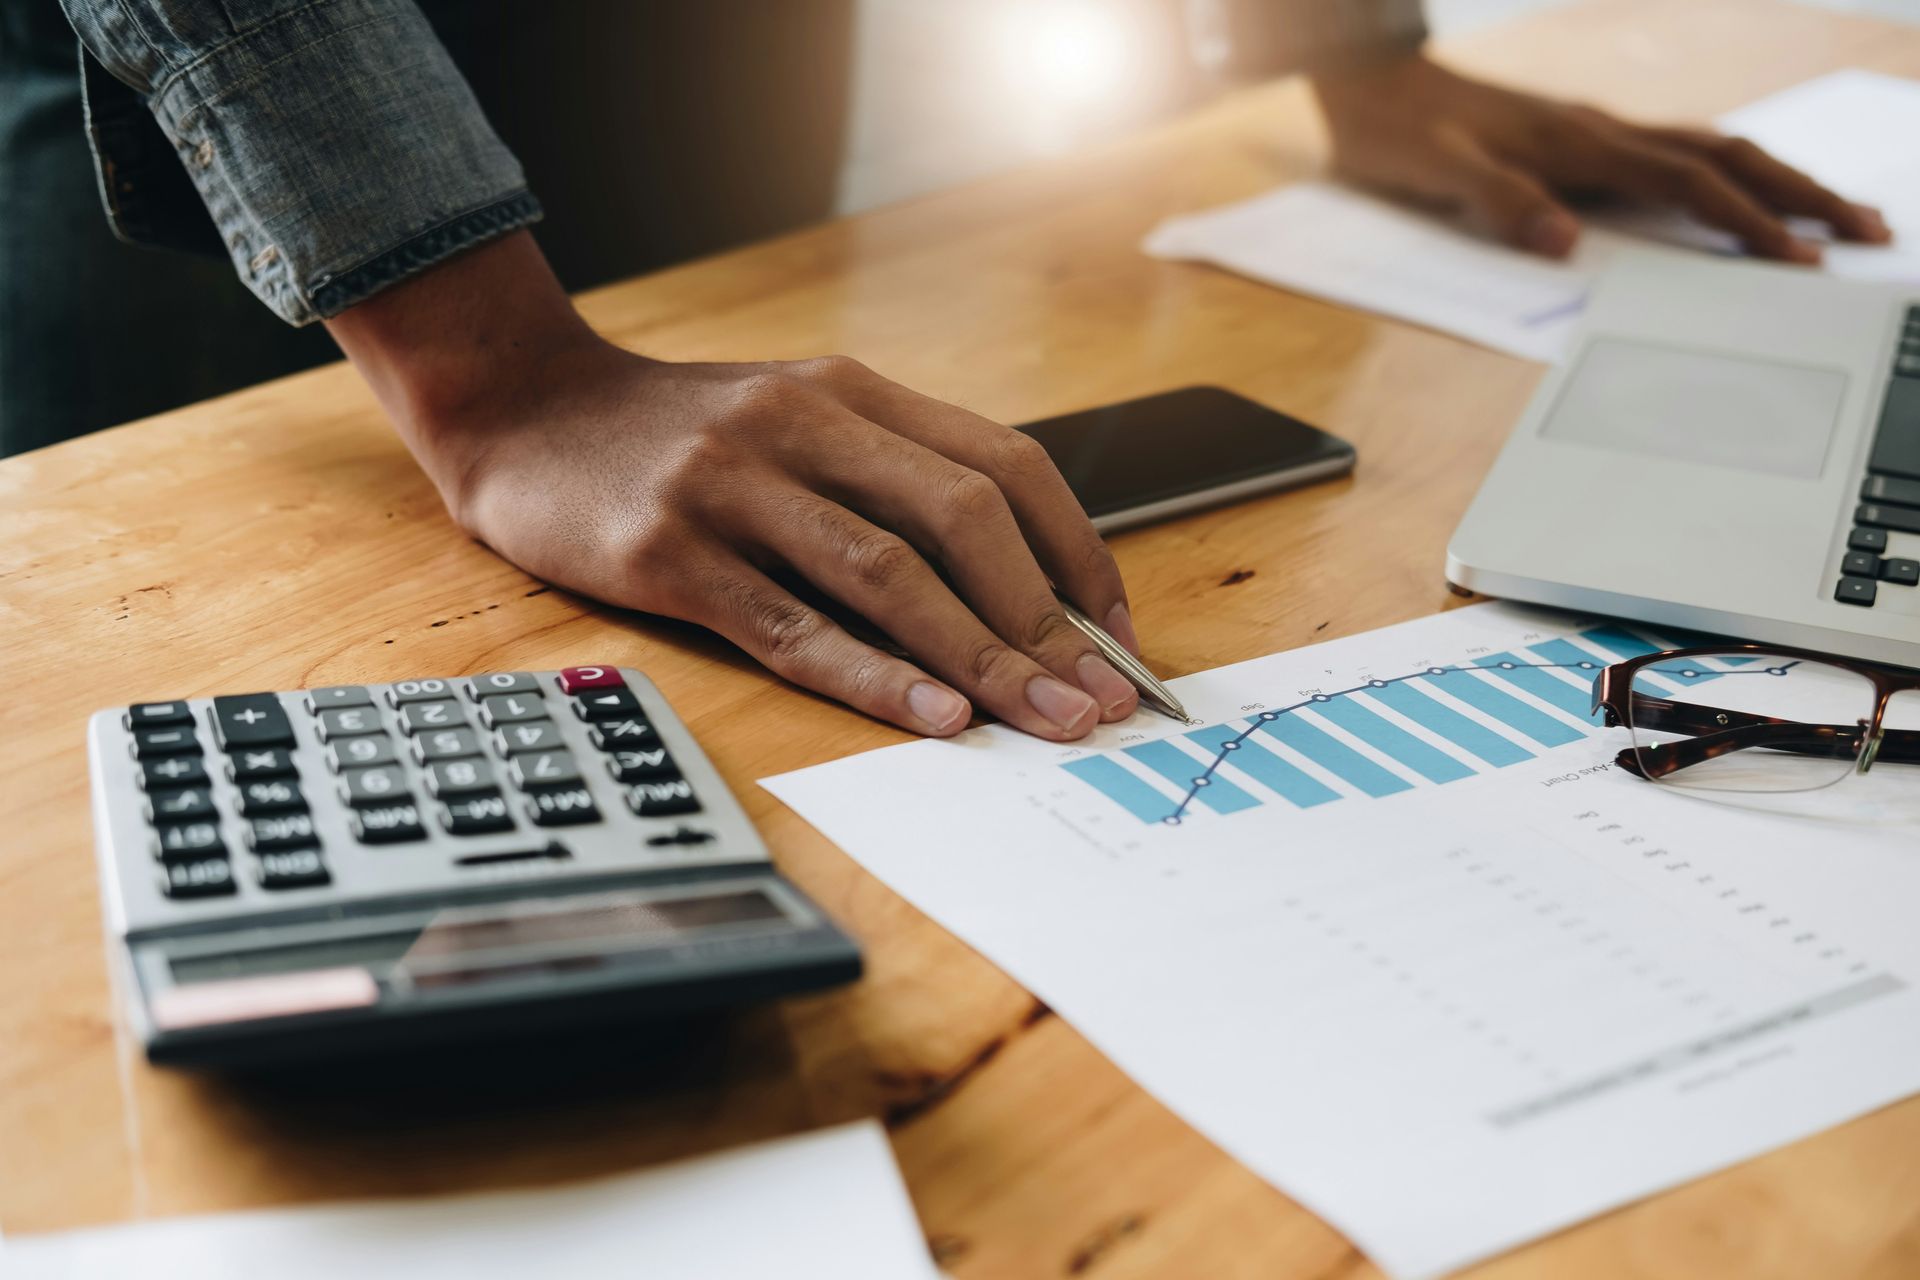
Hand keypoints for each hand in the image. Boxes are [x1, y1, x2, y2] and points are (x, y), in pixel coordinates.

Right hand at [328, 234, 1138, 740]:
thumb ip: (887, 481)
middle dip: (1049, 619)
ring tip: (1049, 721)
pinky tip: (933, 717)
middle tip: (1104, 700)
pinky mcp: (670, 551)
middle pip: (964, 519)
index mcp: (851, 393)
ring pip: (890, 575)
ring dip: (986, 656)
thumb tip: (1010, 594)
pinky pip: (791, 625)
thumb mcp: (794, 421)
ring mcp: (735, 486)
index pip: (1004, 465)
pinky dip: (873, 676)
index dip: (1078, 553)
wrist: (523, 407)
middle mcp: (805, 425)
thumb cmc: (677, 435)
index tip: (1120, 633)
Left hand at [1309, 54, 1890, 262]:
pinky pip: (1677, 153)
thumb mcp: (1436, 173)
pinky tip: (1742, 194)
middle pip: (1729, 157)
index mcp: (1580, 143)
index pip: (1690, 185)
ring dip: (1777, 182)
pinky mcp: (1581, 138)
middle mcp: (1601, 131)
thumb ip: (1500, 205)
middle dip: (1802, 195)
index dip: (1749, 222)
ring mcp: (1596, 131)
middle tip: (1870, 229)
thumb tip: (1564, 242)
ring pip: (1713, 149)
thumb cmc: (1397, 130)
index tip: (1802, 258)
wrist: (1367, 82)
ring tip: (1833, 215)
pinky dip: (1727, 174)